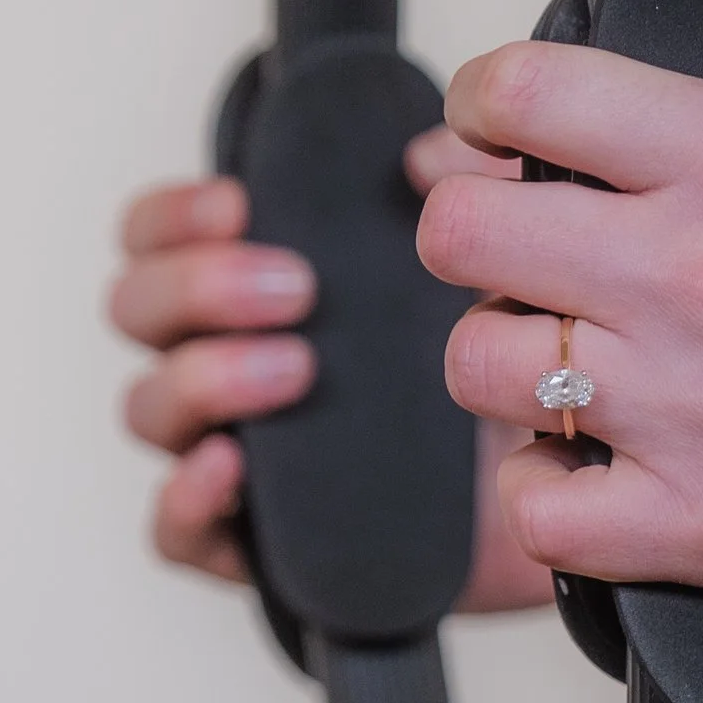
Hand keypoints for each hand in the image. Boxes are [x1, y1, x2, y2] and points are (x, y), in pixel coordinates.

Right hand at [107, 145, 554, 612]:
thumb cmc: (497, 367)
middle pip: (138, 309)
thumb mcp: (488, 274)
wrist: (563, 491)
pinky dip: (185, 498)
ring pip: (150, 408)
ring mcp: (229, 451)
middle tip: (295, 289)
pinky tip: (229, 467)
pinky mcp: (253, 544)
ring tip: (296, 369)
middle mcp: (219, 362)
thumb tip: (424, 158)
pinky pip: (176, 531)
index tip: (242, 204)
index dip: (174, 215)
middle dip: (198, 287)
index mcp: (251, 288)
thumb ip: (465, 202)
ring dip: (203, 378)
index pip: (156, 235)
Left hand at [416, 46, 702, 603]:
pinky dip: (558, 496)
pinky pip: (543, 516)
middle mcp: (692, 270)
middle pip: (462, 236)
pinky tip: (606, 475)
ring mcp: (692, 409)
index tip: (502, 132)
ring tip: (581, 374)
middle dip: (488, 238)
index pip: (517, 94)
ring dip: (520, 367)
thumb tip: (698, 108)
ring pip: (483, 372)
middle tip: (537, 260)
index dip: (486, 108)